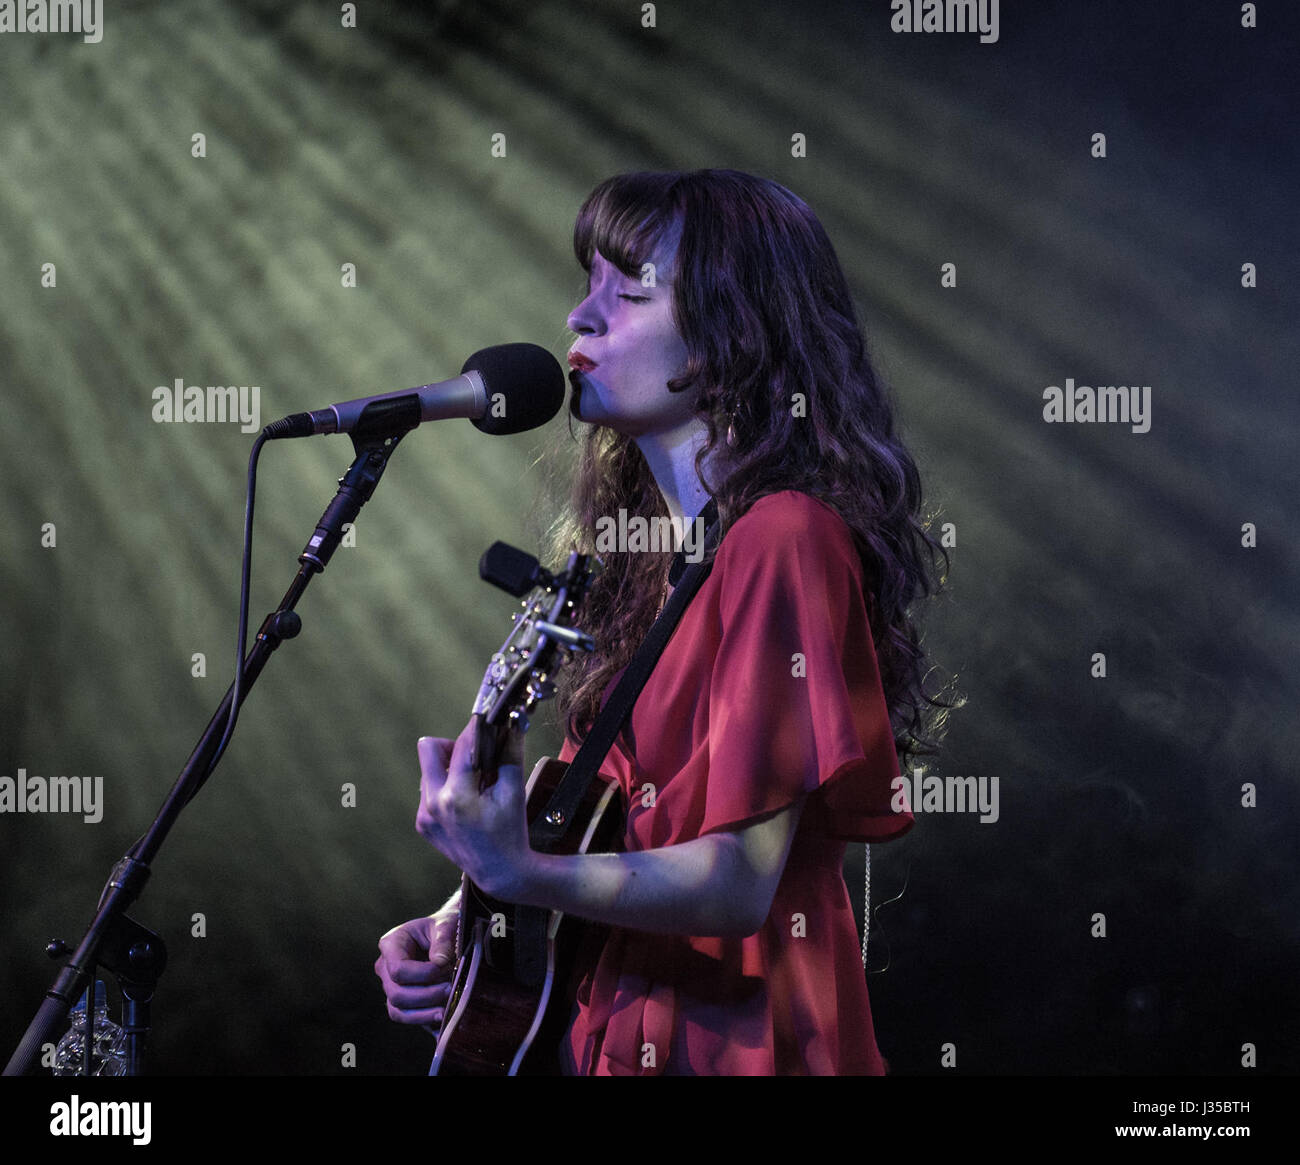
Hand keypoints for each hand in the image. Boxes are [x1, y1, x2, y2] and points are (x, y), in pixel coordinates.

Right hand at [374, 912, 458, 1032]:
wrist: (447, 934)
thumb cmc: (443, 927)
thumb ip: (443, 940)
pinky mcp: (402, 1001)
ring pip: (398, 1011)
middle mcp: (385, 967)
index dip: (423, 974)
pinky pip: (407, 1018)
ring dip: (424, 1014)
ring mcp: (391, 986)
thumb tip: (439, 963)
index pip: (398, 969)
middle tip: (451, 989)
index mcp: (391, 944)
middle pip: (397, 994)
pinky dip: (424, 1020)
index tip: (445, 968)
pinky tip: (443, 1019)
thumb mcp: (446, 925)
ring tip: (446, 1010)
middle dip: (426, 996)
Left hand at [414, 720, 532, 900]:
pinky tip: (466, 803)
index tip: (488, 722)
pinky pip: (429, 791)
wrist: (500, 872)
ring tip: (475, 785)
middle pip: (429, 748)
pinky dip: (446, 788)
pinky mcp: (422, 824)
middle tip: (475, 757)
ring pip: (429, 770)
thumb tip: (511, 722)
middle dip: (452, 745)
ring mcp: (424, 816)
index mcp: (457, 796)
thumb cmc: (510, 832)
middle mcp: (433, 804)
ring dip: (450, 768)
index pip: (463, 745)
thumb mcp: (514, 792)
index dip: (478, 729)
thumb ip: (510, 753)